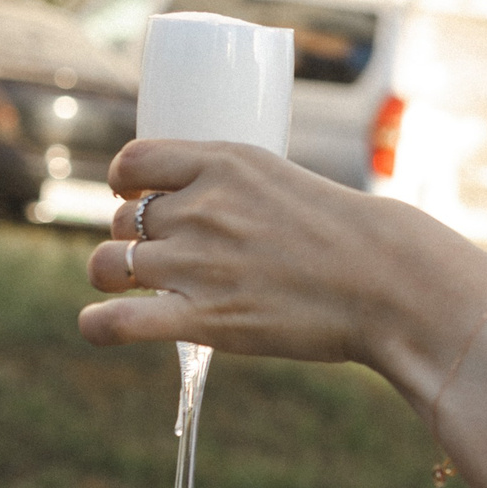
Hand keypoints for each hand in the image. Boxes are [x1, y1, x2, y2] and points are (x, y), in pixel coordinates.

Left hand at [80, 140, 486, 407]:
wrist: (389, 283)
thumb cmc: (352, 237)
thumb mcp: (288, 183)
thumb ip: (238, 192)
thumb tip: (203, 214)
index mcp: (224, 163)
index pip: (134, 161)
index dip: (124, 182)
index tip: (136, 198)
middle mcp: (202, 207)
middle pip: (124, 219)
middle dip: (132, 238)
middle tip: (161, 257)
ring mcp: (196, 262)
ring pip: (107, 264)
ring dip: (111, 276)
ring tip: (129, 288)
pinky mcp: (202, 316)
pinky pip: (116, 320)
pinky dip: (97, 325)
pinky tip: (101, 326)